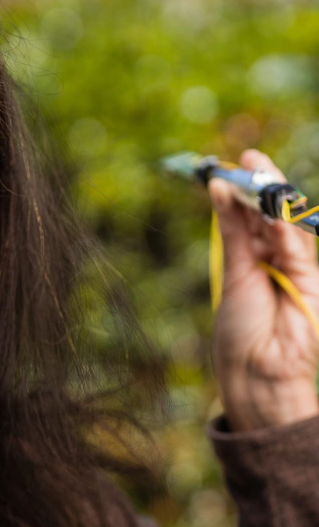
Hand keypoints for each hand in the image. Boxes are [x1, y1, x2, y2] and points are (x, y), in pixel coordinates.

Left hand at [209, 149, 318, 430]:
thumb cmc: (239, 327)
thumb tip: (217, 188)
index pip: (251, 216)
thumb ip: (232, 231)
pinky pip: (297, 247)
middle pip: (271, 214)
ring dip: (272, 199)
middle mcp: (274, 258)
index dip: (245, 190)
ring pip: (286, 225)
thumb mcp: (234, 271)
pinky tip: (269, 209)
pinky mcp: (312, 279)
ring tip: (256, 174)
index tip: (234, 164)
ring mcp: (296, 267)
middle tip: (250, 157)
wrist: (256, 369)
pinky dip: (283, 227)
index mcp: (252, 258)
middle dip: (262, 184)